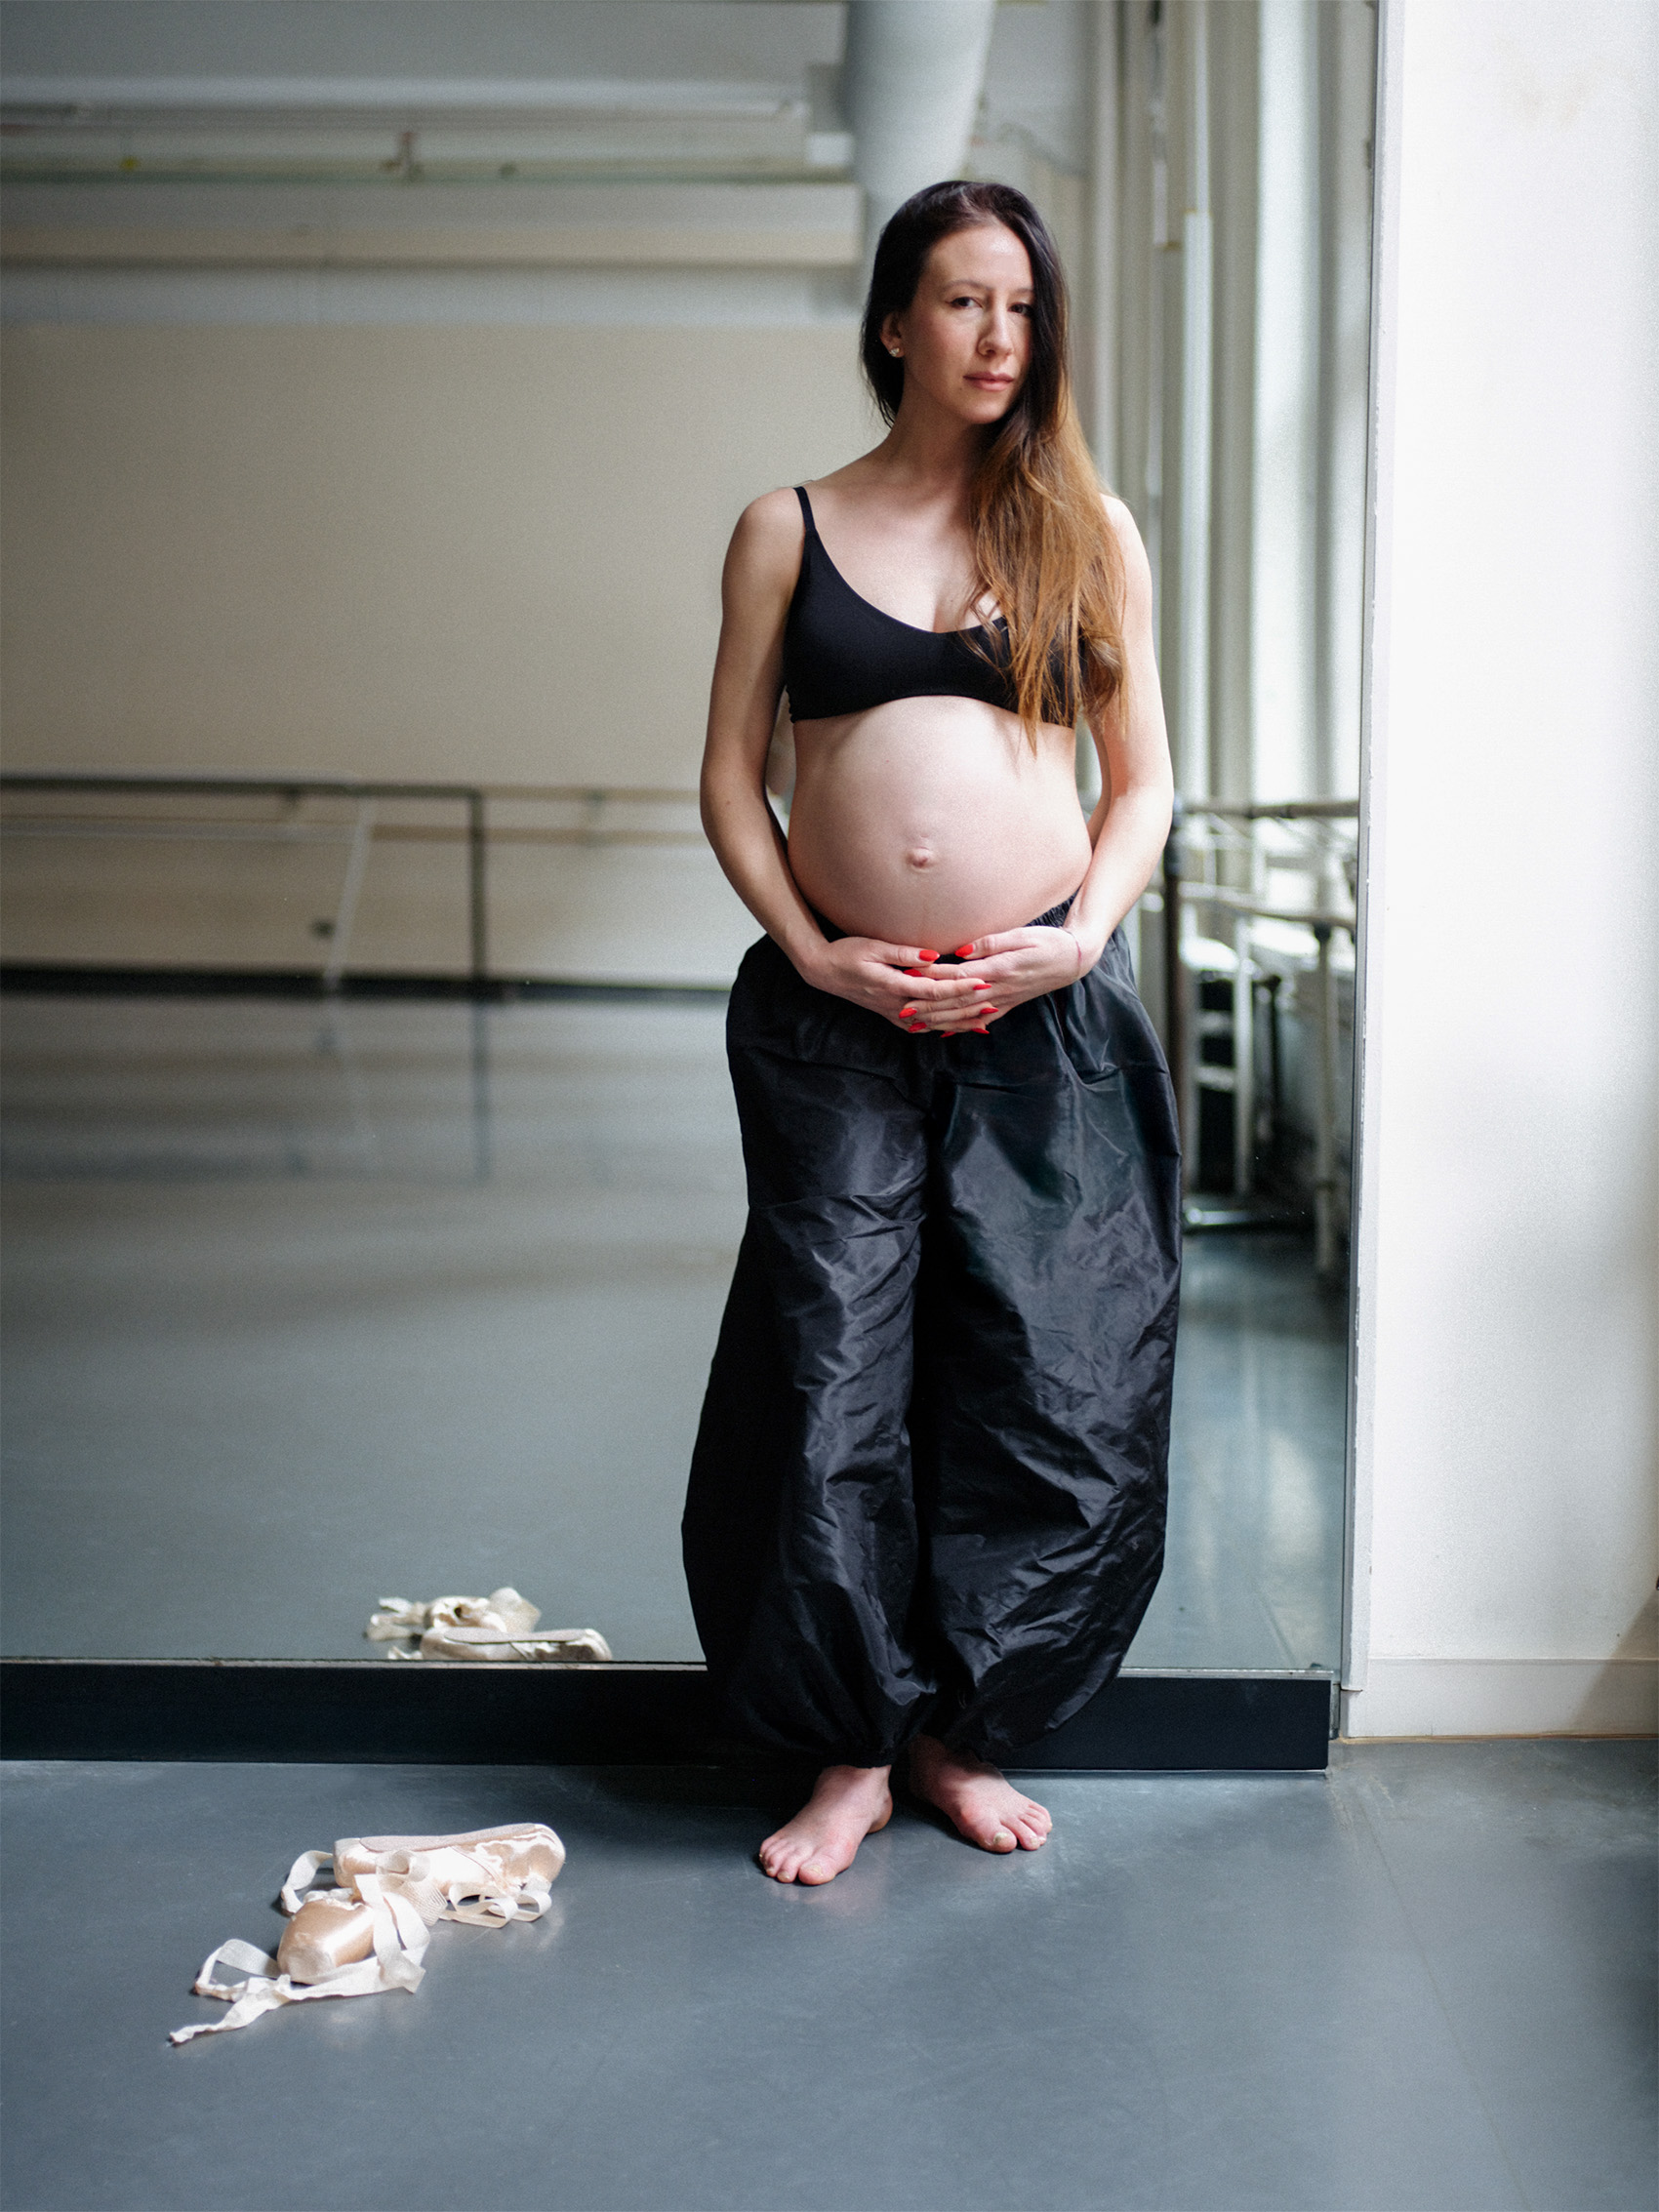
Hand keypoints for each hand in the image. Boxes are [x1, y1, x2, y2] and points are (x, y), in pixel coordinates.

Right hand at [801, 935, 1000, 1033]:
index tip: (981, 982)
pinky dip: (938, 1027)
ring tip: (982, 1022)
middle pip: (937, 1009)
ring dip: (957, 1022)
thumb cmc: (847, 953)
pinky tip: (953, 1029)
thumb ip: (904, 953)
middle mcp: (895, 1004)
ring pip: (931, 1022)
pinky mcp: (890, 1014)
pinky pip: (919, 1025)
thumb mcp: (873, 946)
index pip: (933, 990)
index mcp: (893, 985)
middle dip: (966, 1007)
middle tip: (993, 1002)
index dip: (959, 987)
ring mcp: (892, 1012)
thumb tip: (932, 957)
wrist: (824, 971)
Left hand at [904, 925, 1088, 1033]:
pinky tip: (945, 1032)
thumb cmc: (1048, 942)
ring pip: (966, 1015)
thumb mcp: (1021, 934)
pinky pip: (981, 1019)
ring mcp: (1004, 1000)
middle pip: (957, 1001)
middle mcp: (999, 990)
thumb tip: (960, 951)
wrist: (1073, 960)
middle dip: (929, 1006)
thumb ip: (990, 943)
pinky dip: (962, 1027)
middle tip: (903, 1010)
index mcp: (1000, 970)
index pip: (959, 977)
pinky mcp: (1008, 1004)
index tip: (910, 978)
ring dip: (940, 1020)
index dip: (933, 979)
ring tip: (916, 1024)